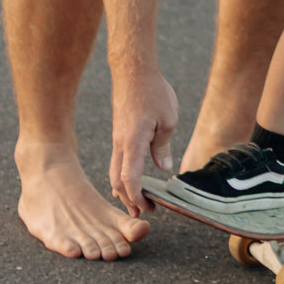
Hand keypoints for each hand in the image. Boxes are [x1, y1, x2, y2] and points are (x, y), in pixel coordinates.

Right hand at [109, 66, 178, 216]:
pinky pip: (118, 160)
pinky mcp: (119, 133)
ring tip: (136, 201)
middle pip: (118, 180)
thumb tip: (163, 168)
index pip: (129, 179)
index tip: (146, 209)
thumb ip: (163, 146)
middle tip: (142, 212)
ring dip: (124, 189)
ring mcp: (117, 138)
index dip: (136, 197)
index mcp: (132, 142)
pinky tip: (131, 178)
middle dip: (129, 199)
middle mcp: (120, 144)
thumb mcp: (168, 120)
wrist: (133, 71)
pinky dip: (123, 175)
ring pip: (115, 171)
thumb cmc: (154, 92)